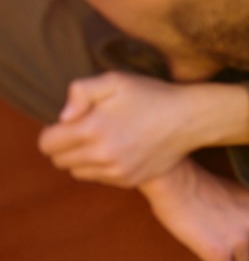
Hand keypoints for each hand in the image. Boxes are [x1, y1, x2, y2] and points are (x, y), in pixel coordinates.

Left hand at [38, 72, 248, 186]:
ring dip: (81, 158)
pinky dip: (100, 166)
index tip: (71, 121)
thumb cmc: (151, 95)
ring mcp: (115, 171)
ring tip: (100, 139)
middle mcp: (101, 155)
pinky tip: (116, 149)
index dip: (54, 131)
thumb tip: (63, 117)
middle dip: (64, 145)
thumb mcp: (115, 80)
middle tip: (85, 129)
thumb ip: (80, 91)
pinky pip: (98, 178)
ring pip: (77, 171)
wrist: (189, 118)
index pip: (47, 143)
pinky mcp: (128, 180)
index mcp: (91, 129)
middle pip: (59, 160)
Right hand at [139, 159, 248, 260]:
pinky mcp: (221, 252)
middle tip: (210, 238)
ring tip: (204, 246)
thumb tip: (238, 235)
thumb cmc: (196, 185)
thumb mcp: (233, 197)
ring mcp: (241, 239)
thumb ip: (242, 215)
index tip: (219, 229)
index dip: (236, 237)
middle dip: (232, 251)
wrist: (176, 181)